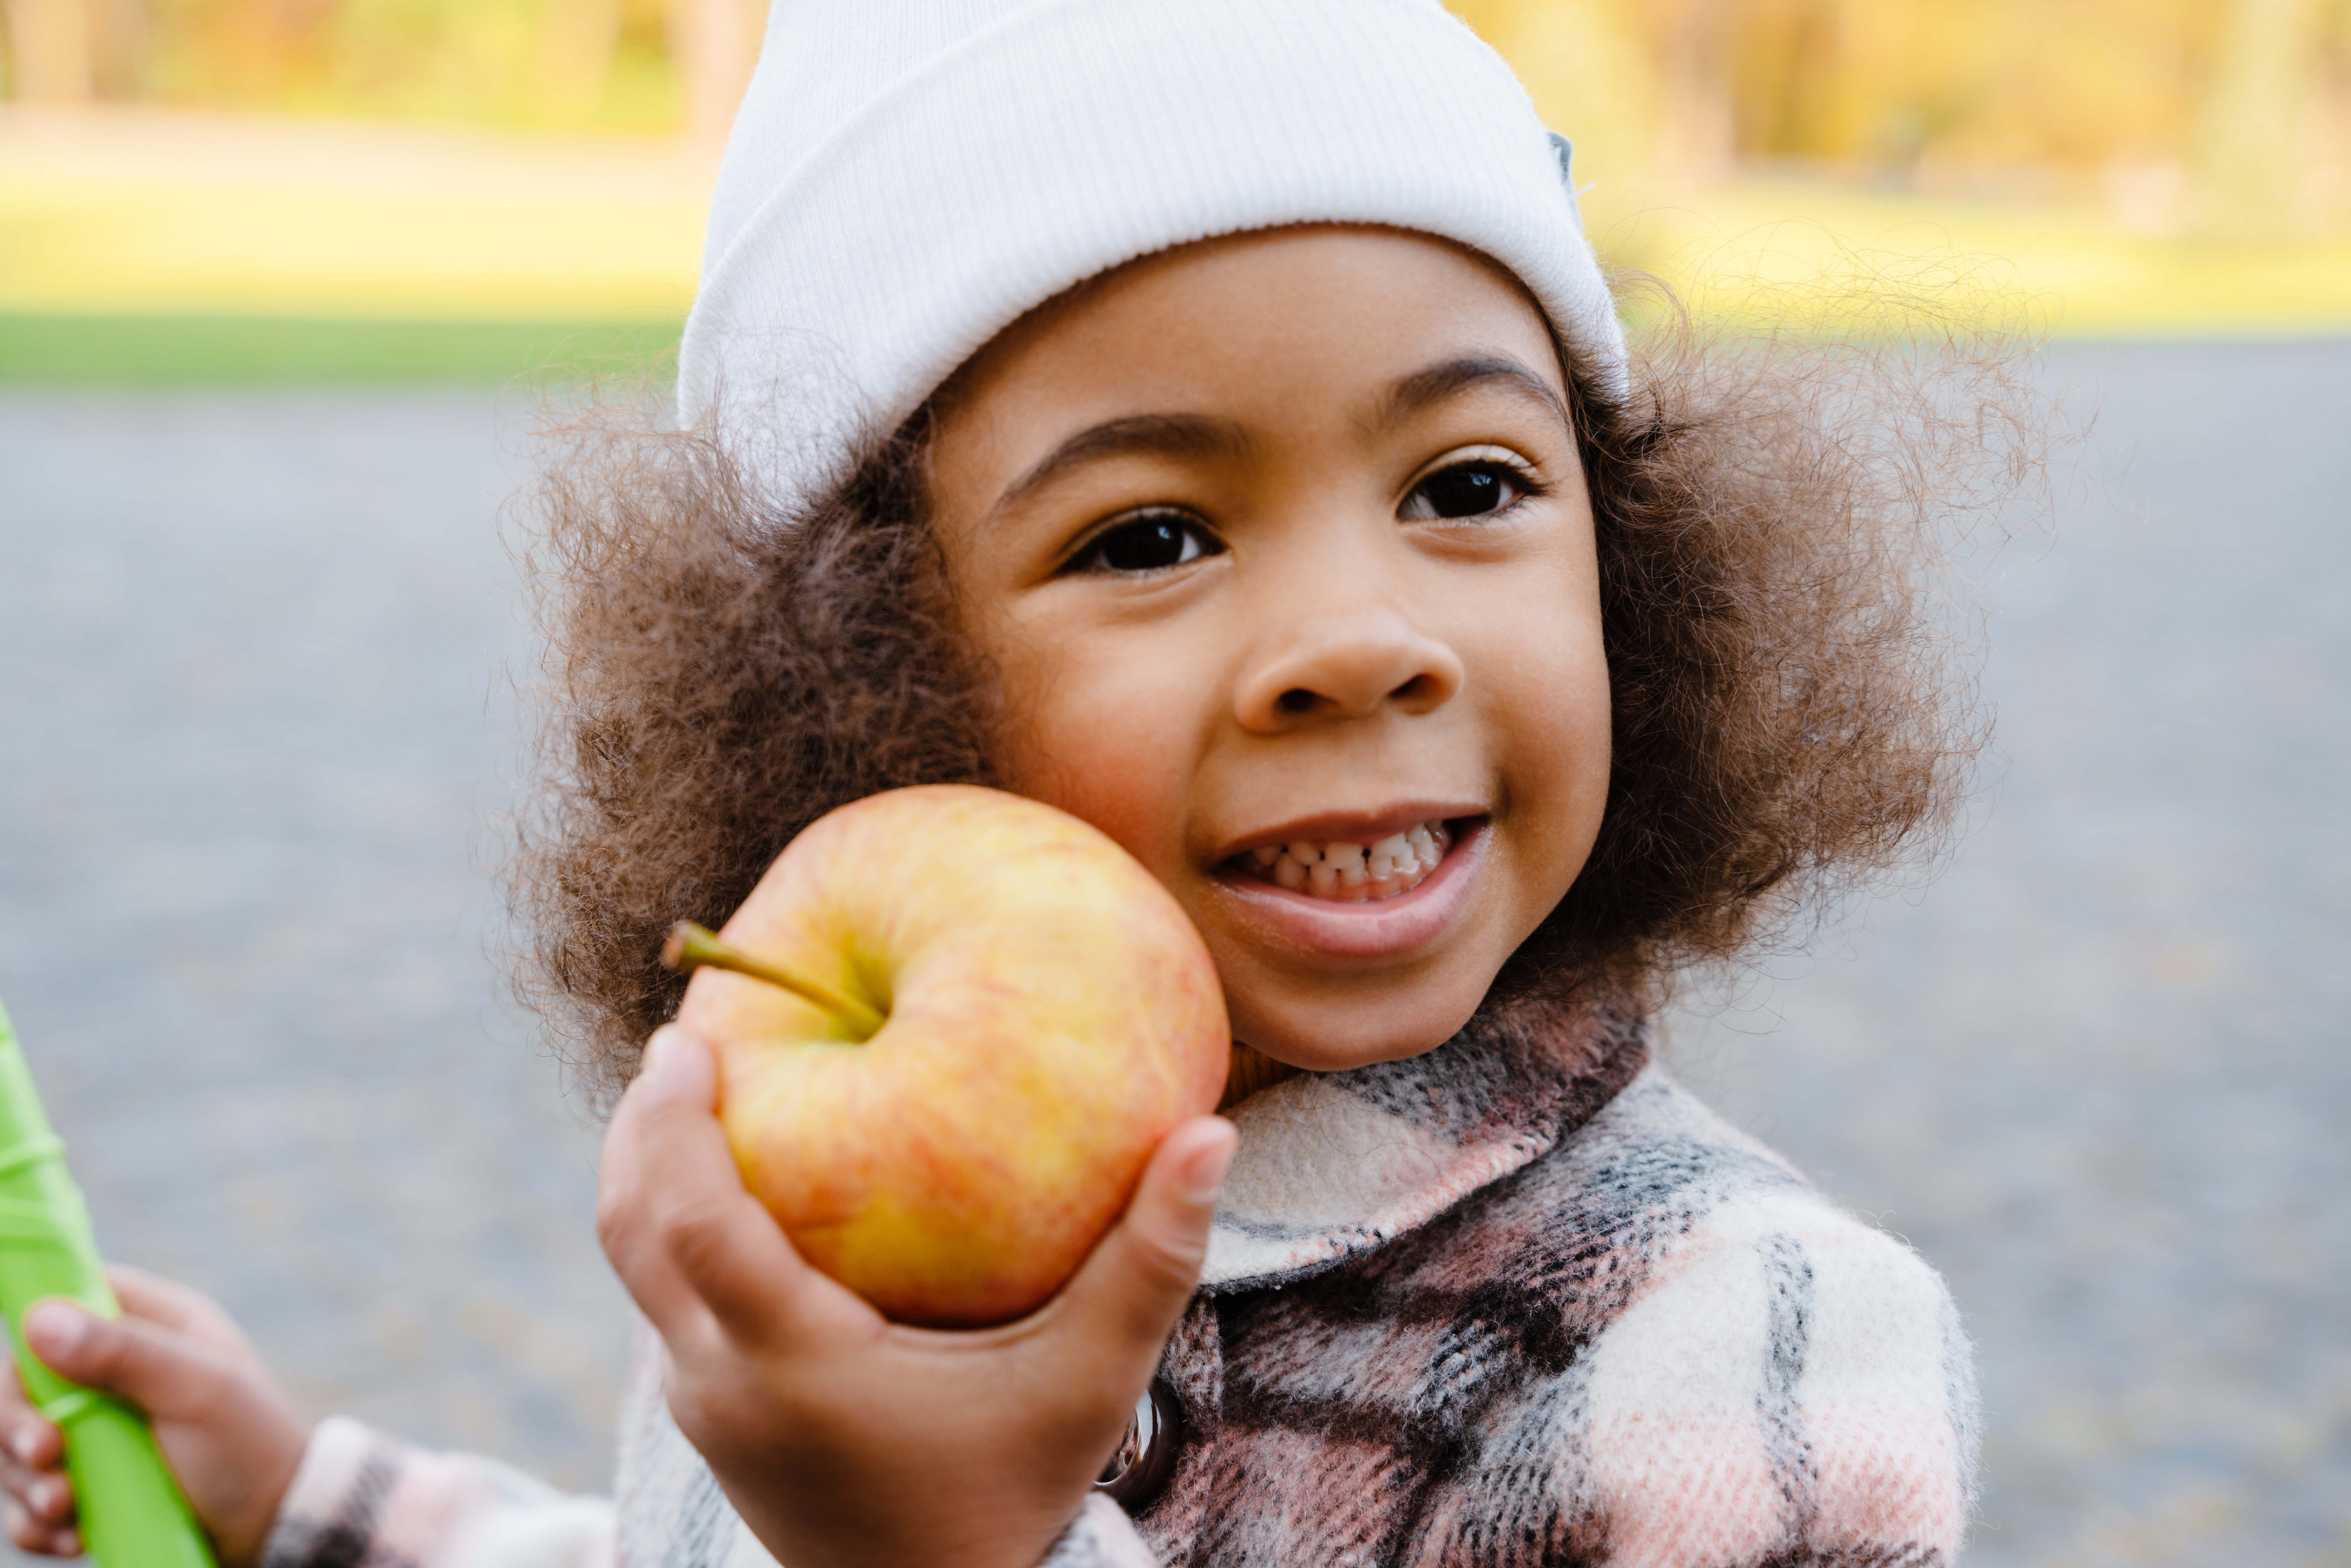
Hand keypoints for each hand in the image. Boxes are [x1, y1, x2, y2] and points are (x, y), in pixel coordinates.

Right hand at [0, 1266, 310, 1567]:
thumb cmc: (253, 1446)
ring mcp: (103, 1431)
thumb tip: (41, 1317)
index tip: (27, 1378)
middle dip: (17, 1425)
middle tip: (46, 1457)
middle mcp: (121, 1372)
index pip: (67, 1300)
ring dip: (26, 1483)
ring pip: (21, 1446)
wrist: (277, 1526)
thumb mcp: (199, 1390)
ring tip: (63, 1508)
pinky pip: (35, 1500)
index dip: (34, 1331)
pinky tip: (72, 1539)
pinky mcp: (94, 1483)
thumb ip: (125, 1353)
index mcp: (155, 1326)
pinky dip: (40, 1522)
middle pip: (26, 1382)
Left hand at [600, 1026, 1235, 1567]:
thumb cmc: (1019, 1496)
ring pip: (637, 1271)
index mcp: (791, 1365)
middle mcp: (723, 1387)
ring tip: (687, 1094)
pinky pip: (667, 1302)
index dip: (675, 1123)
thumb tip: (1212, 1134)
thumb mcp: (1091, 1383)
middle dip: (639, 1131)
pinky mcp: (716, 1424)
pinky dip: (673, 1228)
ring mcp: (707, 1412)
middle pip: (629, 1234)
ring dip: (647, 1177)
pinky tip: (728, 1186)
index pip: (692, 1224)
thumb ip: (1148, 1261)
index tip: (683, 1038)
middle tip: (678, 1040)